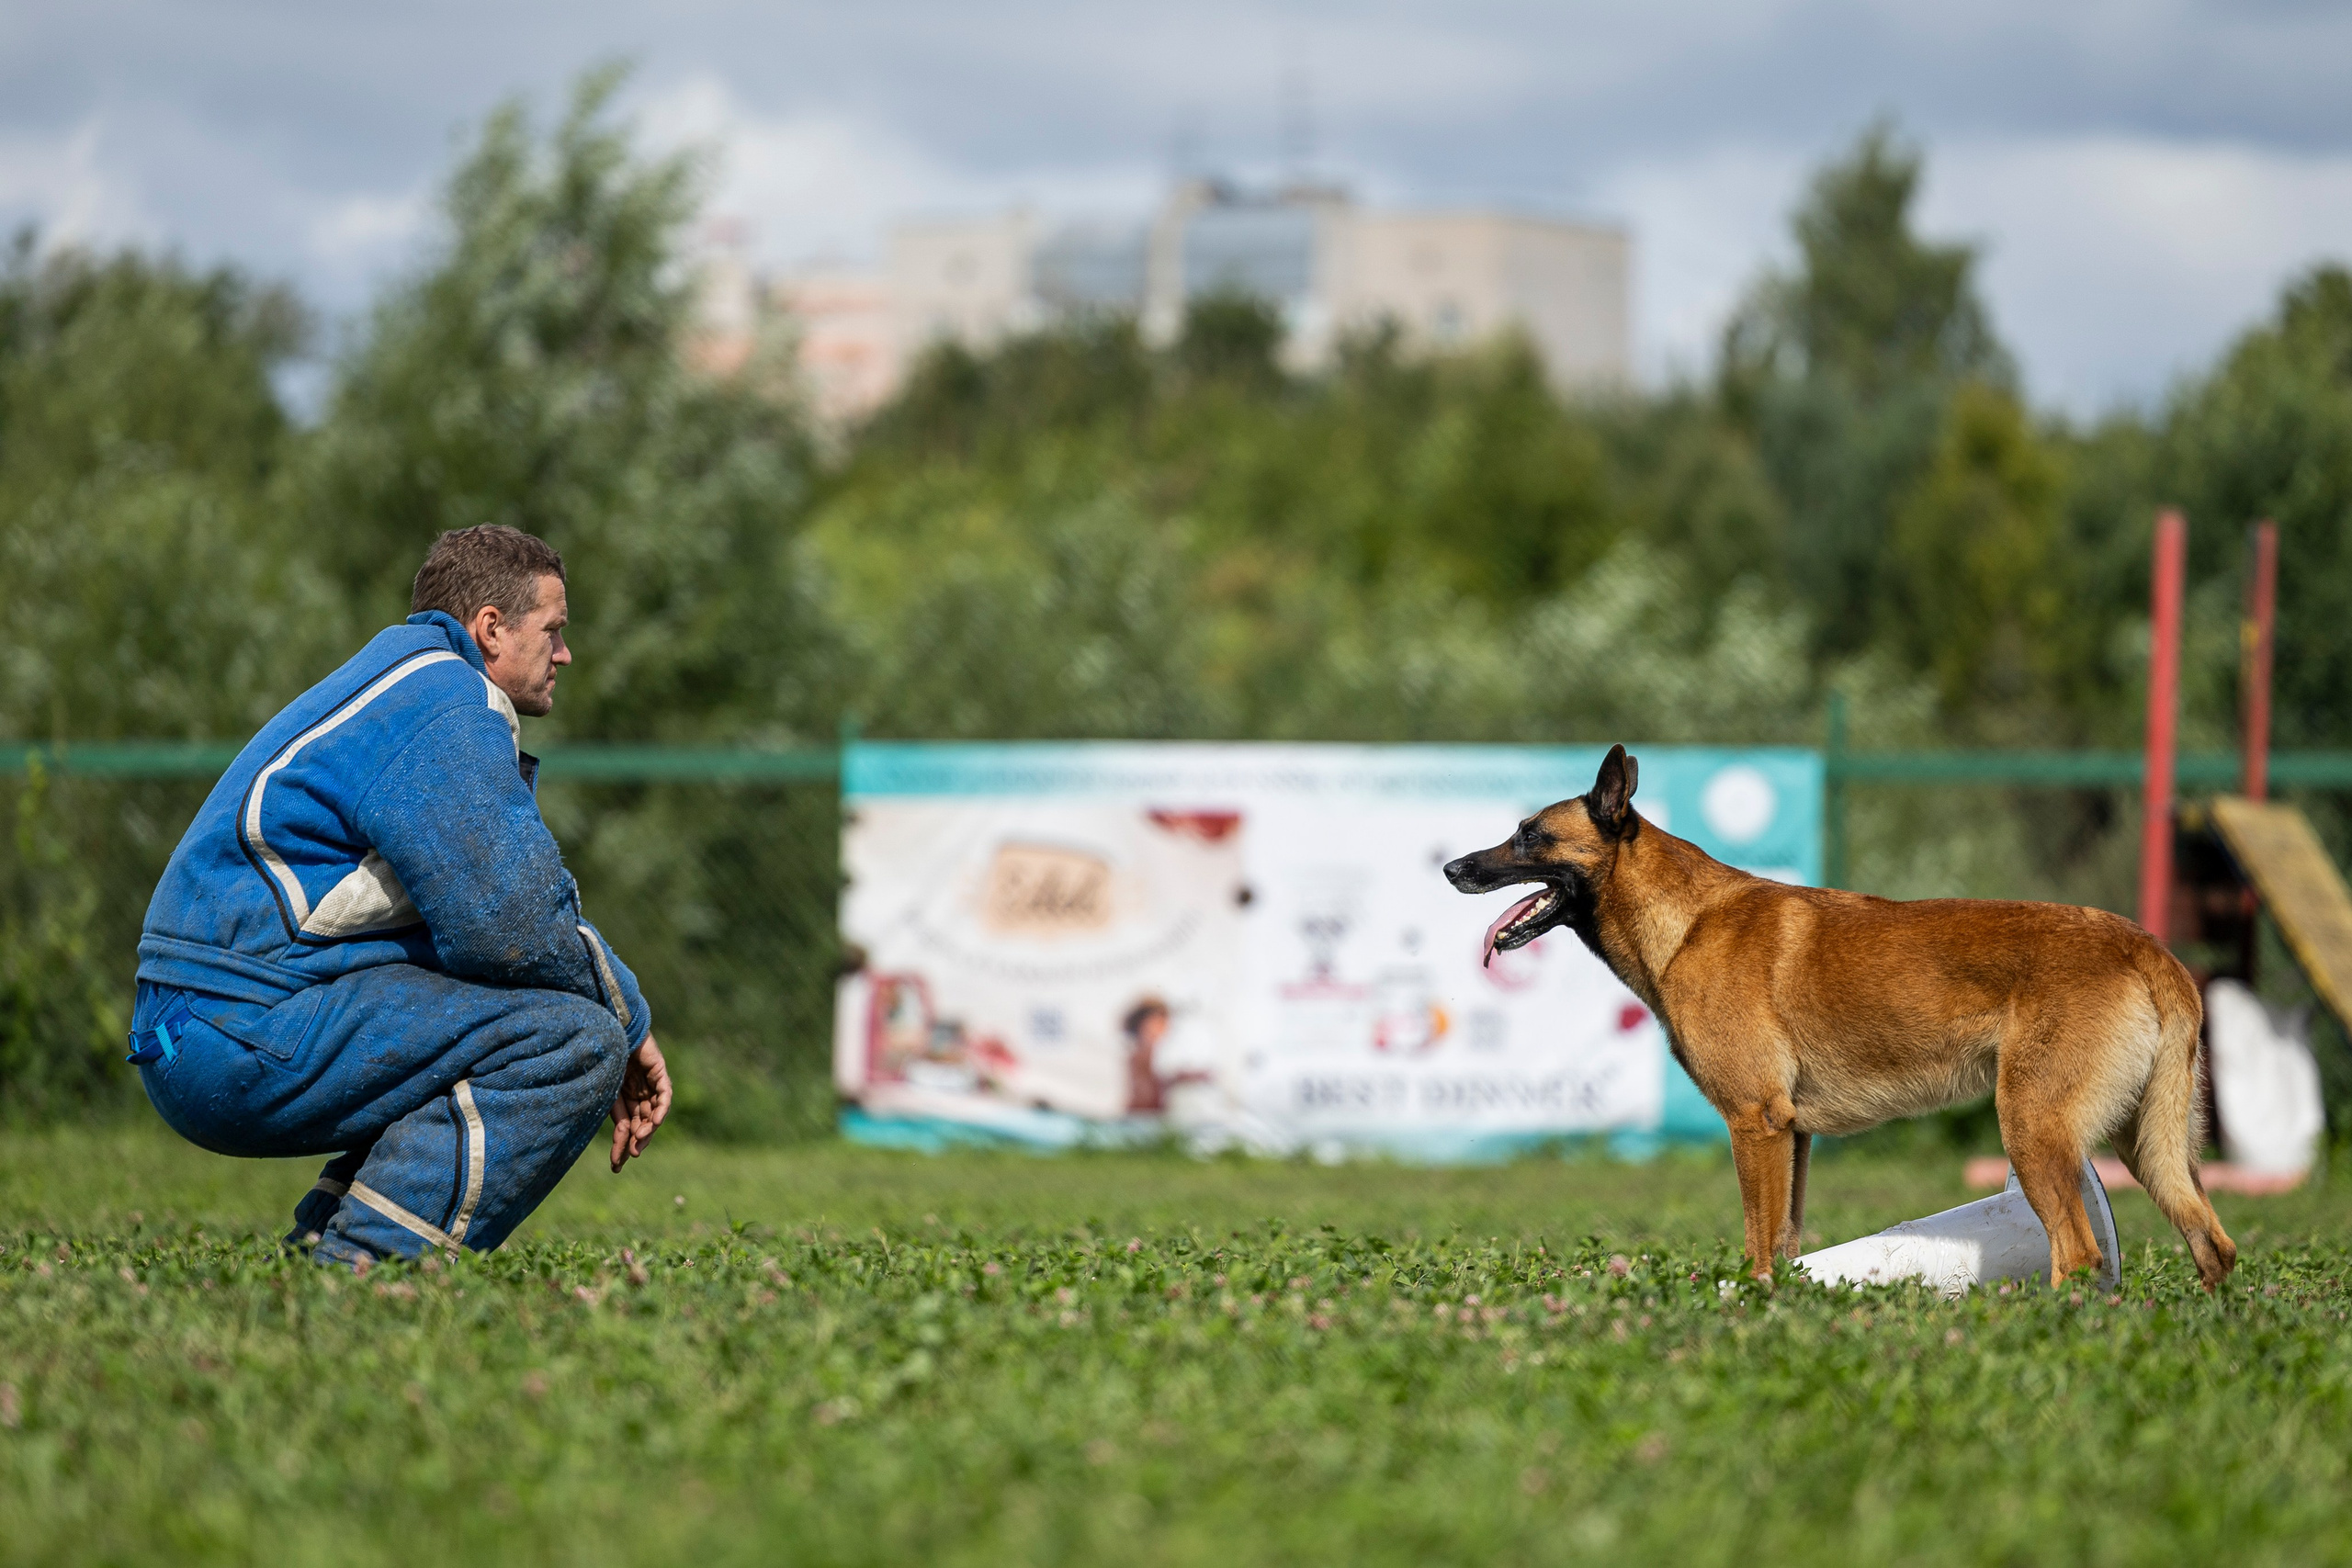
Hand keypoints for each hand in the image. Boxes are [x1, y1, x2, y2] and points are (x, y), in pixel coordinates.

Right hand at [609, 1035, 672, 1171]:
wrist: (608, 1025)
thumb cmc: (599, 1054)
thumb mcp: (602, 1090)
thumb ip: (607, 1110)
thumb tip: (604, 1136)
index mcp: (622, 1097)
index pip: (626, 1128)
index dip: (621, 1147)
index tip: (616, 1167)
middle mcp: (638, 1092)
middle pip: (641, 1124)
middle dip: (636, 1142)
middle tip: (631, 1156)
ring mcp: (649, 1082)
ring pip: (653, 1113)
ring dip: (648, 1129)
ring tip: (640, 1141)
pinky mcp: (659, 1071)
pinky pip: (664, 1094)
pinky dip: (661, 1109)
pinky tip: (654, 1122)